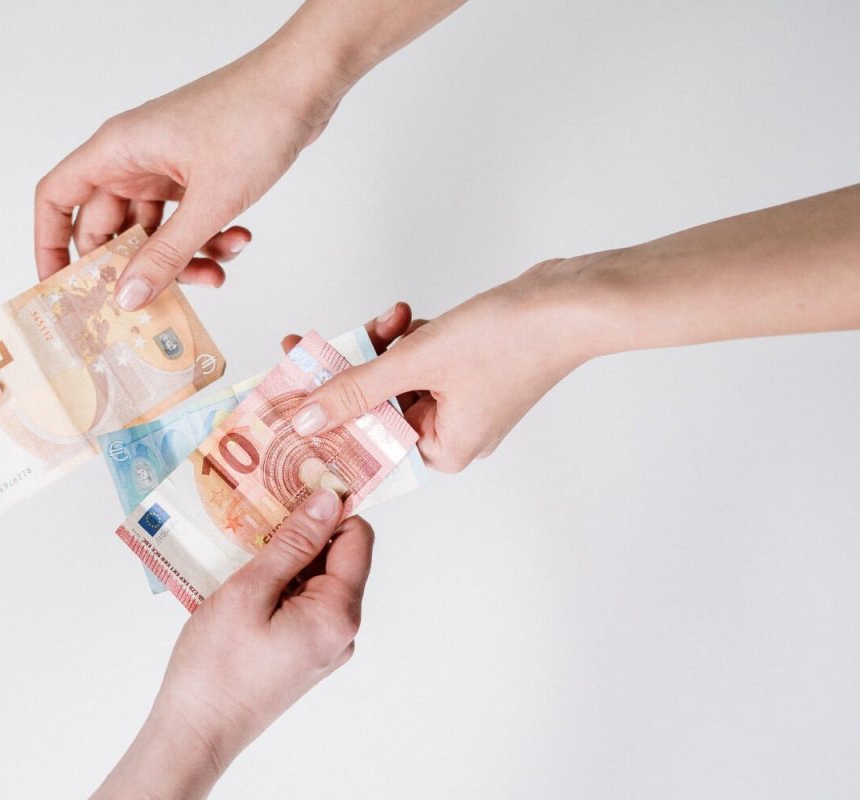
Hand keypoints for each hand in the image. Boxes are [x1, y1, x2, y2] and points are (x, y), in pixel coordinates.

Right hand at [34, 38, 346, 309]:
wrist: (304, 85)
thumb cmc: (252, 119)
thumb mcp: (209, 203)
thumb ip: (166, 255)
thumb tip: (127, 297)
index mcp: (117, 151)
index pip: (57, 199)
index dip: (50, 245)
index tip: (61, 288)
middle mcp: (134, 157)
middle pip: (109, 227)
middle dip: (134, 267)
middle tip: (153, 301)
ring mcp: (165, 166)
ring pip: (154, 231)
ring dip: (182, 259)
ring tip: (215, 273)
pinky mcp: (196, 173)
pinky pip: (186, 220)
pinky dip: (208, 239)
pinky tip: (238, 240)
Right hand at [95, 489, 372, 798]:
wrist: (196, 731)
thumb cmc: (216, 667)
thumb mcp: (249, 591)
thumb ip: (292, 543)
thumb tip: (328, 501)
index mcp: (337, 614)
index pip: (358, 538)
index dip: (330, 508)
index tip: (295, 485)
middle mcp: (342, 631)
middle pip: (338, 558)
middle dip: (302, 531)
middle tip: (258, 512)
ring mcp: (324, 645)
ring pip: (316, 580)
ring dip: (285, 557)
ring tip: (242, 547)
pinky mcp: (304, 654)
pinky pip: (302, 603)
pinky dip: (278, 584)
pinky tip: (242, 579)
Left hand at [288, 259, 603, 472]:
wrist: (571, 300)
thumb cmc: (511, 341)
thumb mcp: (416, 363)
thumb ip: (356, 390)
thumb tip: (307, 418)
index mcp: (442, 450)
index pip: (367, 444)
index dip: (326, 421)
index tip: (288, 400)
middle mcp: (452, 433)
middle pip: (376, 406)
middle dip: (353, 370)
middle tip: (311, 348)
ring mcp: (463, 400)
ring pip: (396, 376)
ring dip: (383, 345)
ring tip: (388, 319)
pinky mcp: (469, 368)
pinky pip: (420, 358)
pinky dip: (409, 337)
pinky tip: (406, 316)